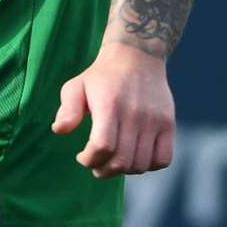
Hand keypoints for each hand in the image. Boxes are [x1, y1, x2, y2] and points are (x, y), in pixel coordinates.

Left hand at [51, 43, 174, 177]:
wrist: (137, 56)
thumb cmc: (102, 76)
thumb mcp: (77, 85)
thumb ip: (67, 109)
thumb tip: (58, 130)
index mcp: (109, 104)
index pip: (102, 146)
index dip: (89, 159)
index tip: (82, 156)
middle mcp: (134, 113)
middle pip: (121, 161)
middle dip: (103, 170)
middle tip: (96, 165)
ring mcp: (154, 119)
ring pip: (140, 164)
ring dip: (124, 170)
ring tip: (113, 160)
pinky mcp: (168, 123)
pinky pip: (162, 159)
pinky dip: (148, 166)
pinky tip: (135, 156)